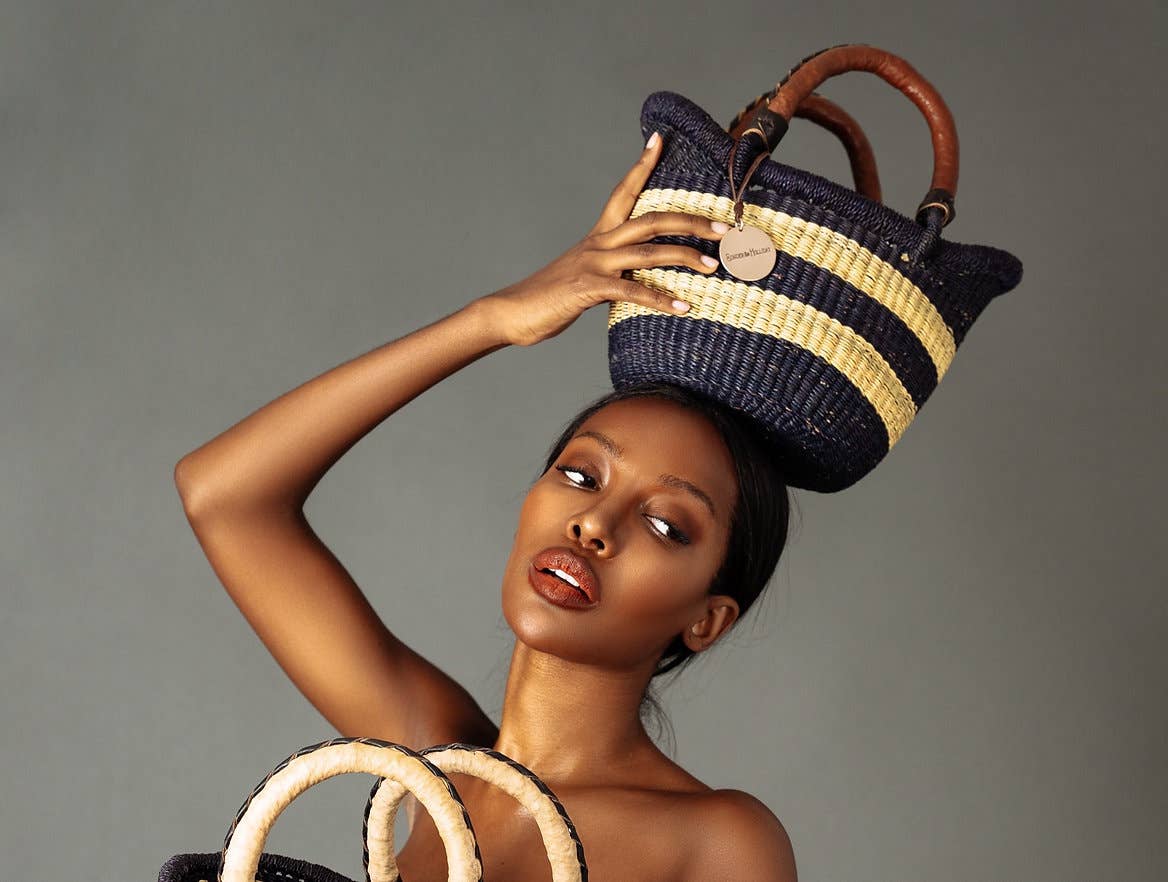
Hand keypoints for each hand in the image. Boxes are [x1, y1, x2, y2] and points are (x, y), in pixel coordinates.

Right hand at [478, 132, 728, 346]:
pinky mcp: (588, 288)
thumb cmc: (549, 298)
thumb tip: (639, 281)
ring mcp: (593, 263)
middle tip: (723, 228)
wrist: (511, 313)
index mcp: (597, 236)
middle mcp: (598, 243)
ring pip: (648, 252)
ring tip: (713, 267)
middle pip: (651, 219)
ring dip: (685, 257)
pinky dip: (661, 299)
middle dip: (691, 221)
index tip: (659, 140)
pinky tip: (683, 308)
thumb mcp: (586, 278)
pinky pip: (633, 291)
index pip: (623, 191)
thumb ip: (614, 273)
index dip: (642, 165)